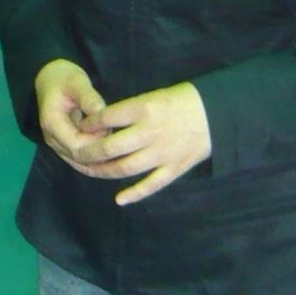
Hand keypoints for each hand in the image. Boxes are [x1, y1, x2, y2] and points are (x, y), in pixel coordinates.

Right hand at [33, 60, 107, 163]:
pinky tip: (111, 158)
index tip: (109, 126)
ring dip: (99, 158)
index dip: (95, 141)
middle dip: (99, 150)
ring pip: (80, 163)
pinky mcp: (64, 147)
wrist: (49, 79)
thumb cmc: (63, 78)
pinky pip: (80, 162)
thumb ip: (88, 98)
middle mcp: (52, 139)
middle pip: (79, 157)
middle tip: (115, 135)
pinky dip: (95, 163)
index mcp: (52, 123)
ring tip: (115, 144)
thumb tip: (102, 115)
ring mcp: (57, 145)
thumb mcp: (76, 82)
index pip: (76, 145)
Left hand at [63, 83, 214, 205]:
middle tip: (74, 153)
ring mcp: (162, 153)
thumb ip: (132, 110)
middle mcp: (149, 133)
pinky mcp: (175, 168)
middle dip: (88, 152)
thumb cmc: (186, 99)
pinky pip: (151, 185)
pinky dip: (134, 194)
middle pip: (109, 147)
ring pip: (124, 168)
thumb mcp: (155, 94)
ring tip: (88, 171)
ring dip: (103, 172)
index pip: (106, 118)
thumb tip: (104, 122)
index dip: (89, 123)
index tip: (80, 126)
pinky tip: (119, 200)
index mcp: (144, 109)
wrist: (220, 113)